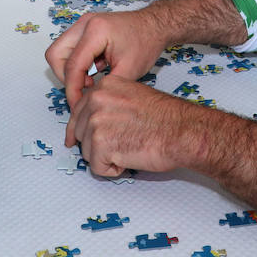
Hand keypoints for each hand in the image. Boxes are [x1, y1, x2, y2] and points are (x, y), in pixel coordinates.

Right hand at [46, 10, 167, 107]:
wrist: (155, 26)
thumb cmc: (146, 42)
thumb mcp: (129, 70)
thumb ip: (105, 87)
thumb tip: (86, 102)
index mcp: (96, 30)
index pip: (72, 65)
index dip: (72, 89)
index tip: (77, 105)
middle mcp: (84, 24)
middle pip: (55, 55)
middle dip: (66, 77)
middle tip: (85, 88)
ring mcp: (82, 24)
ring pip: (60, 52)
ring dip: (71, 71)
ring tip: (92, 80)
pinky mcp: (84, 29)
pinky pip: (69, 50)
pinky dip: (77, 64)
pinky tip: (95, 71)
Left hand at [66, 74, 197, 176]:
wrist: (181, 131)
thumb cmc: (166, 119)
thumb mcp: (132, 96)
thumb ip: (110, 104)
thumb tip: (93, 120)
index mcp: (104, 86)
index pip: (79, 111)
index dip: (83, 129)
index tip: (75, 140)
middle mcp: (96, 100)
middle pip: (81, 132)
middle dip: (97, 145)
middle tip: (121, 145)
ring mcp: (96, 121)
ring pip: (87, 152)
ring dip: (106, 158)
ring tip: (129, 149)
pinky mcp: (101, 143)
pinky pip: (97, 168)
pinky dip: (113, 170)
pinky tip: (129, 160)